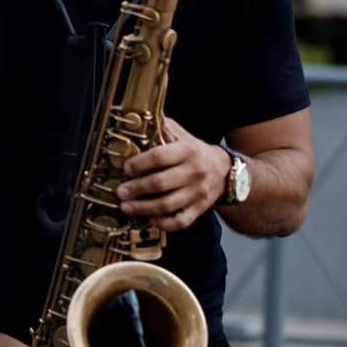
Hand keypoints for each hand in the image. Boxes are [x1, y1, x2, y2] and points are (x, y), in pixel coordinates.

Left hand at [115, 117, 229, 231]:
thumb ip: (162, 128)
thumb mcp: (182, 135)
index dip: (139, 163)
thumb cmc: (195, 151)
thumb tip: (137, 122)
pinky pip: (181, 221)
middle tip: (120, 191)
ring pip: (167, 205)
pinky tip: (150, 219)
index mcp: (187, 150)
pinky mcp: (200, 208)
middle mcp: (194, 172)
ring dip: (143, 208)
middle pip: (159, 183)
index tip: (126, 168)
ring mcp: (198, 192)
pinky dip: (164, 223)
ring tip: (126, 207)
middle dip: (135, 188)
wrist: (225, 170)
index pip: (159, 156)